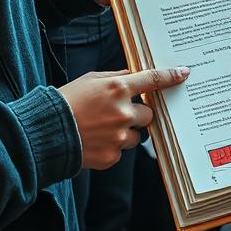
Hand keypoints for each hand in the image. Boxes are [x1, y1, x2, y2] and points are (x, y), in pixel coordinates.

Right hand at [59, 66, 188, 169]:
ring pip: (136, 135)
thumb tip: (132, 75)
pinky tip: (95, 141)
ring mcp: (119, 136)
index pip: (153, 80)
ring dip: (126, 132)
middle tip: (121, 113)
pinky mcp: (112, 156)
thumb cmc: (67, 101)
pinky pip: (121, 151)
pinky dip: (113, 147)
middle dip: (139, 114)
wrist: (46, 133)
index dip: (170, 76)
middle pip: (148, 114)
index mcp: (118, 87)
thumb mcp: (90, 80)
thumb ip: (115, 76)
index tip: (184, 74)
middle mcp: (123, 112)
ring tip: (102, 129)